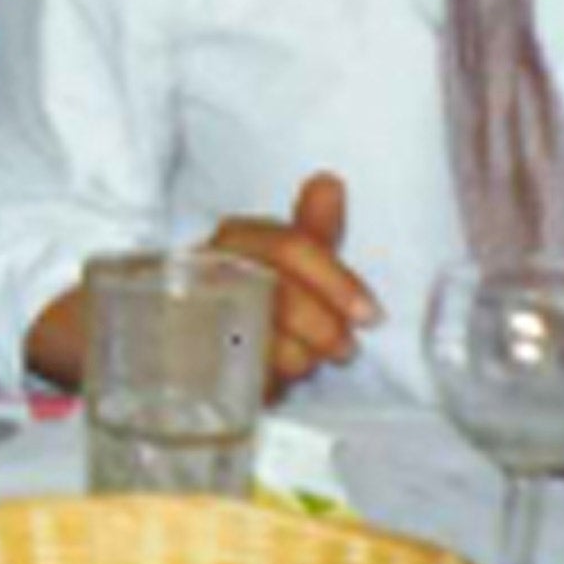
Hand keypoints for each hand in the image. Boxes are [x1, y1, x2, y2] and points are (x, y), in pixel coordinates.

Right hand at [206, 172, 383, 396]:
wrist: (194, 341)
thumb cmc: (252, 292)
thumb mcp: (286, 260)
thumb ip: (311, 228)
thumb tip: (330, 182)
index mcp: (235, 238)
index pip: (289, 248)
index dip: (335, 280)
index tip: (370, 313)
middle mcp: (211, 269)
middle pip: (280, 297)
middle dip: (324, 326)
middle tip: (346, 347)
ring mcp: (198, 315)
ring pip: (265, 341)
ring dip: (300, 358)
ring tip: (309, 360)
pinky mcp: (195, 362)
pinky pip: (243, 375)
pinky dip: (273, 381)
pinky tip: (283, 379)